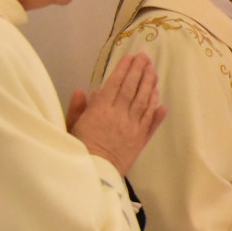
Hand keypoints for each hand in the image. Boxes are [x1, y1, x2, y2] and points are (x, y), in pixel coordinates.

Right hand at [70, 53, 166, 175]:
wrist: (95, 173)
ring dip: (150, 84)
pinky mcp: (141, 138)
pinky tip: (160, 97)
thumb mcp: (71, 127)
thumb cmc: (79, 149)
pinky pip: (150, 119)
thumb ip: (78, 108)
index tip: (131, 56)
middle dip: (139, 71)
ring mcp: (132, 126)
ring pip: (144, 101)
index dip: (124, 69)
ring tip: (154, 70)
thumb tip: (84, 89)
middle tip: (146, 57)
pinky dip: (155, 106)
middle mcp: (119, 115)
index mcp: (100, 110)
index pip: (115, 84)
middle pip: (132, 89)